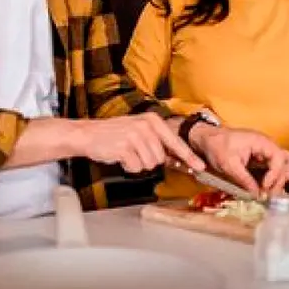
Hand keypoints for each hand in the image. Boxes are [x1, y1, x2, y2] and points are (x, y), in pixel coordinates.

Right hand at [77, 112, 205, 173]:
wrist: (88, 134)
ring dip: (138, 164)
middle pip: (161, 158)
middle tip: (134, 152)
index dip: (189, 156)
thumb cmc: (114, 135)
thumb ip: (158, 142)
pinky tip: (120, 157)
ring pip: (149, 164)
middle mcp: (146, 126)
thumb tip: (178, 159)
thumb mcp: (140, 132)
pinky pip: (136, 167)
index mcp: (152, 120)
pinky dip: (128, 167)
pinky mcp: (125, 147)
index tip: (200, 167)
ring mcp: (135, 136)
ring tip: (127, 153)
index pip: (175, 142)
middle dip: (148, 160)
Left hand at [192, 126, 288, 196]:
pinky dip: (274, 177)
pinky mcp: (261, 158)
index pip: (279, 158)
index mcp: (261, 142)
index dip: (275, 174)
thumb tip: (256, 195)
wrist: (208, 139)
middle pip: (286, 162)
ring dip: (280, 178)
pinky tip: (265, 188)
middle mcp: (267, 145)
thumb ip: (244, 180)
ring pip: (284, 164)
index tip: (264, 187)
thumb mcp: (229, 165)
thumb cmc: (217, 146)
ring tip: (270, 191)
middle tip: (268, 194)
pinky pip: (274, 167)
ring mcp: (265, 151)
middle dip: (279, 180)